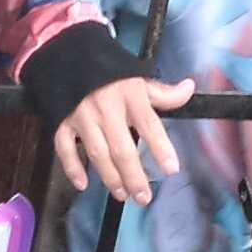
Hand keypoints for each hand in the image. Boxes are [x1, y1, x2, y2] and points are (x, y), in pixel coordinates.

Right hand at [55, 76, 195, 207]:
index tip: (171, 169)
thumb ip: (163, 92)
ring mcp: (82, 116)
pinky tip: (82, 183)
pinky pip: (65, 148)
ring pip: (97, 153)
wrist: (69, 54)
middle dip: (134, 176)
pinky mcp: (62, 120)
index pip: (149, 124)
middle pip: (122, 148)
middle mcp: (106, 108)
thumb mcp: (138, 77)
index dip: (161, 147)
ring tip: (123, 195)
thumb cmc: (109, 71)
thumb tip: (189, 89)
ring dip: (110, 177)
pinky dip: (72, 167)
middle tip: (144, 197)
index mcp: (129, 95)